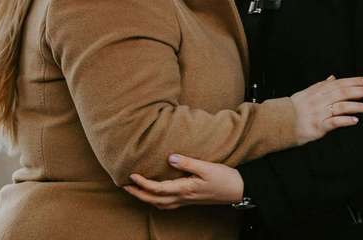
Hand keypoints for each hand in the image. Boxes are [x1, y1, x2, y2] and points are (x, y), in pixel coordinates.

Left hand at [125, 154, 242, 208]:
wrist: (238, 191)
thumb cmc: (224, 178)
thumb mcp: (207, 167)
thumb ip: (188, 162)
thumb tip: (170, 158)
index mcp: (185, 189)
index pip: (157, 189)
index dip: (142, 183)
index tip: (131, 175)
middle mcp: (182, 197)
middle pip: (154, 199)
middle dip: (138, 193)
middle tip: (124, 186)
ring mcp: (186, 201)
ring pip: (159, 204)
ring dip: (145, 198)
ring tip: (135, 189)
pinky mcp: (189, 200)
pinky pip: (167, 204)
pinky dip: (156, 200)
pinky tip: (155, 195)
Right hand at [289, 75, 362, 144]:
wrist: (279, 123)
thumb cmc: (295, 108)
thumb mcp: (307, 93)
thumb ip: (321, 85)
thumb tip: (333, 77)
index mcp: (318, 90)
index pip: (339, 83)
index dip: (354, 81)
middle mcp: (319, 99)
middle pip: (343, 92)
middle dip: (360, 91)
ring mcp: (319, 113)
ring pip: (341, 106)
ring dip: (357, 106)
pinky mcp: (318, 126)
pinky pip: (334, 122)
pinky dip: (345, 120)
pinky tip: (355, 120)